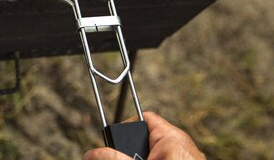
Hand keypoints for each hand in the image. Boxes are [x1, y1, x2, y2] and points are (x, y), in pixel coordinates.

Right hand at [83, 112, 205, 159]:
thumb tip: (91, 154)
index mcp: (172, 138)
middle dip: (130, 152)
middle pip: (147, 140)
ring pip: (155, 156)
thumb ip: (113, 158)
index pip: (144, 118)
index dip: (126, 128)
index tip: (113, 144)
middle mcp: (182, 148)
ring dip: (139, 159)